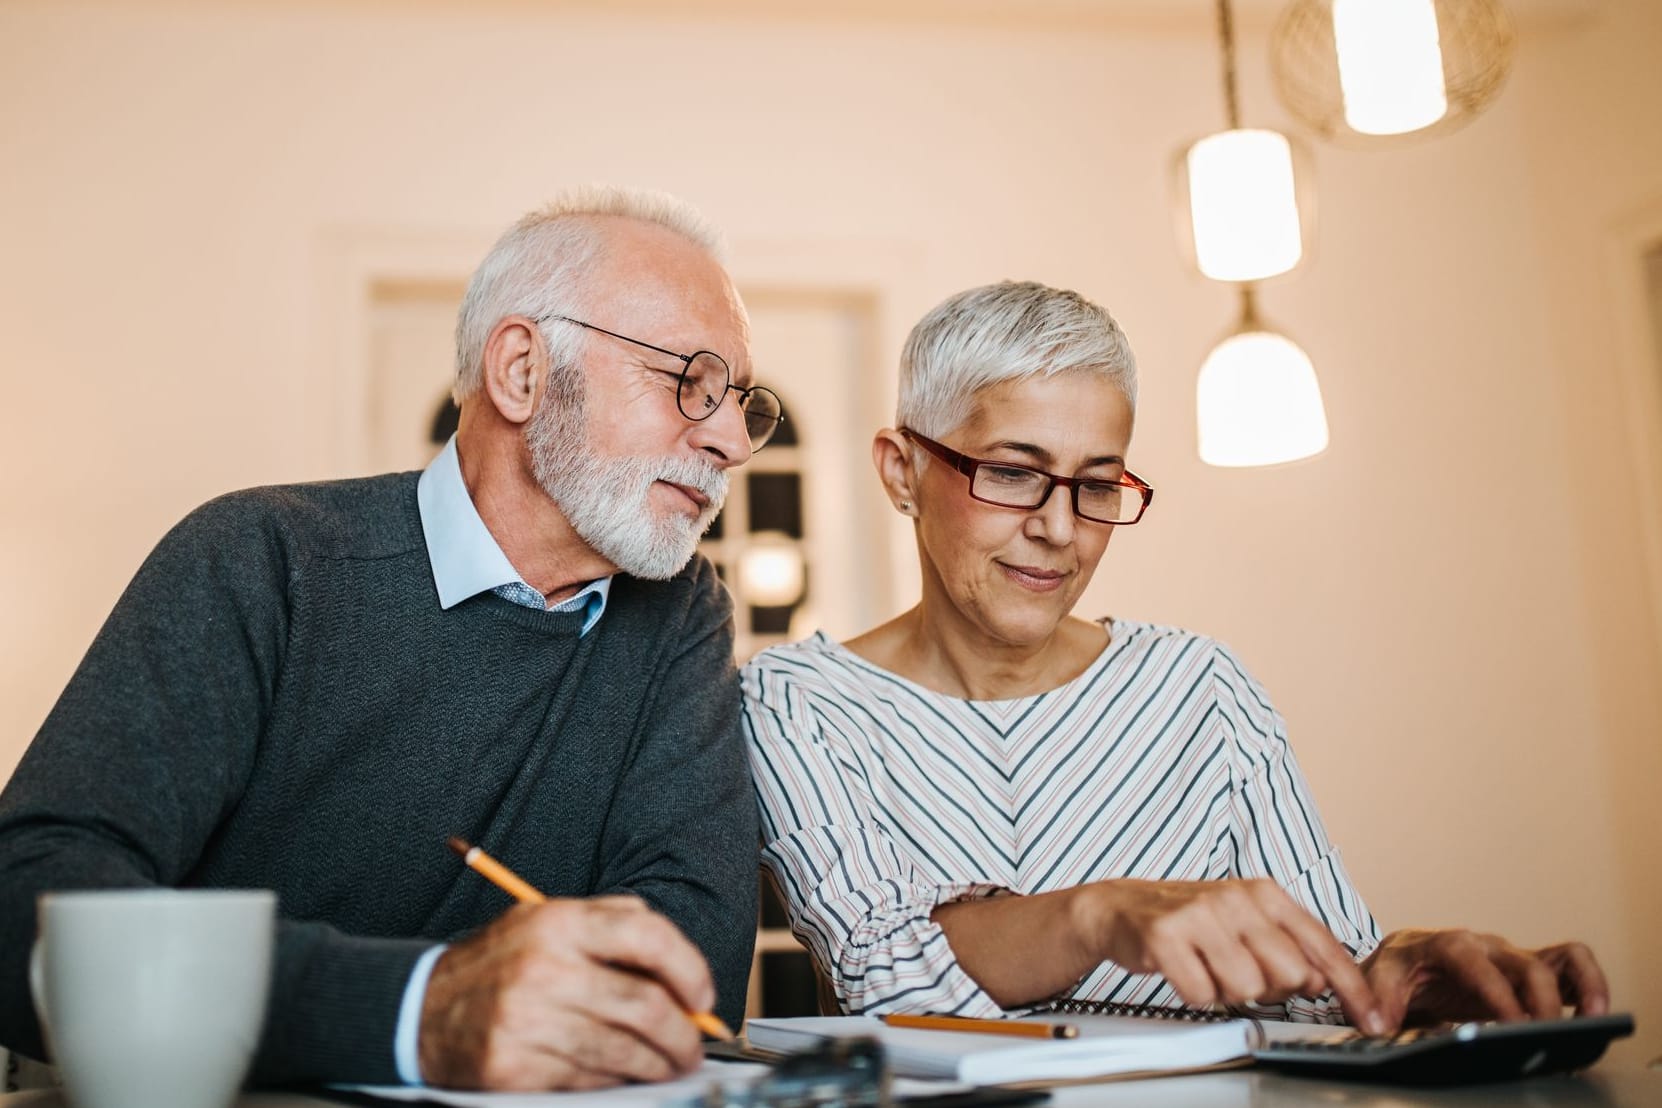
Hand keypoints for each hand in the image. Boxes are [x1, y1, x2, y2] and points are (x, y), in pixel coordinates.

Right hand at [417, 895, 714, 1089]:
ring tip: (670, 1065)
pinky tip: (624, 1075)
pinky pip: (588, 1079)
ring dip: (659, 1065)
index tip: (702, 996)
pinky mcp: (514, 1066)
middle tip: (695, 1046)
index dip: (689, 968)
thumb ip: (613, 925)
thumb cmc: (501, 964)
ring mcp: (527, 1019)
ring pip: (623, 1050)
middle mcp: (544, 967)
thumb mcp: (548, 921)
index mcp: (558, 922)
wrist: (420, 1009)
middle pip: (644, 1004)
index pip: (647, 935)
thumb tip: (681, 967)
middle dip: (683, 1034)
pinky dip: (617, 1081)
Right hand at [1086, 879, 1387, 1034]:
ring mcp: (1200, 914)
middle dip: (1269, 988)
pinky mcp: (1165, 935)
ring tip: (1207, 967)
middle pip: (1289, 975)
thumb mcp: (1247, 924)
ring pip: (1247, 988)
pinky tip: (1184, 970)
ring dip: (1227, 991)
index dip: (1352, 988)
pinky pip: (1201, 993)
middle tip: (1239, 972)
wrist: (1122, 907)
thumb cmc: (1192, 920)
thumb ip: (1290, 948)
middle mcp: (1236, 898)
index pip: (1323, 946)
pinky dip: (1194, 993)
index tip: (1371, 1019)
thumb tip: (1323, 980)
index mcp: (1265, 893)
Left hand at [1361, 929, 1608, 1031]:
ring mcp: (1511, 958)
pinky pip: (1568, 967)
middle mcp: (1485, 946)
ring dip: (1581, 986)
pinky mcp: (1528, 972)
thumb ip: (1379, 999)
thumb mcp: (1378, 980)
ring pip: (1558, 959)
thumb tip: (1379, 1025)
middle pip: (1524, 964)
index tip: (1512, 1023)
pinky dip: (1588, 984)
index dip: (1495, 992)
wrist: (1405, 961)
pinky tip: (1594, 1014)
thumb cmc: (1396, 969)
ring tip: (1594, 1019)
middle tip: (1546, 1036)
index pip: (1474, 962)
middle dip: (1540, 1000)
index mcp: (1447, 944)